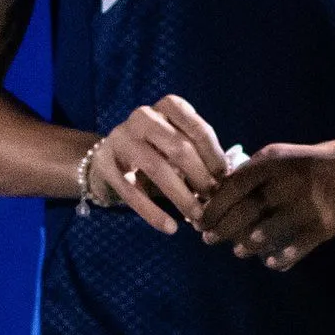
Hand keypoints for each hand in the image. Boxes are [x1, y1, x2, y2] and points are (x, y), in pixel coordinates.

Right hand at [89, 95, 230, 235]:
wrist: (106, 161)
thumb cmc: (154, 152)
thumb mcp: (177, 146)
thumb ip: (199, 156)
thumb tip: (229, 178)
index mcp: (166, 107)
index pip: (198, 129)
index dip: (215, 157)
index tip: (225, 180)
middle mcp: (142, 117)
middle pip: (178, 147)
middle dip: (200, 177)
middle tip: (213, 200)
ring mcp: (120, 139)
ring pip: (156, 167)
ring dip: (181, 195)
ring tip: (197, 216)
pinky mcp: (104, 164)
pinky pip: (131, 191)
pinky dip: (153, 212)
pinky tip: (171, 227)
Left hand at [195, 132, 334, 270]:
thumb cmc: (318, 161)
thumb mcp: (285, 155)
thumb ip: (257, 170)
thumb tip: (222, 190)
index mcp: (274, 161)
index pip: (234, 185)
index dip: (214, 205)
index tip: (200, 218)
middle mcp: (287, 182)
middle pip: (245, 211)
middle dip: (223, 227)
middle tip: (209, 239)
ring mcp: (306, 206)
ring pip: (267, 232)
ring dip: (248, 245)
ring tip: (238, 251)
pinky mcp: (325, 225)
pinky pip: (296, 248)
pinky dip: (281, 259)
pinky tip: (271, 264)